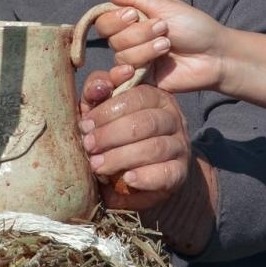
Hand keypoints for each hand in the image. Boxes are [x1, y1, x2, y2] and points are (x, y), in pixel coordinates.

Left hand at [78, 73, 216, 254]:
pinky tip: (127, 179)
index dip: (109, 110)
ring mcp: (180, 145)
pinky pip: (166, 173)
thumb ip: (96, 95)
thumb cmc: (116, 136)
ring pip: (155, 148)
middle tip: (89, 146)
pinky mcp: (180, 172)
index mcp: (156, 97)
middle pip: (146, 122)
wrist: (142, 175)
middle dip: (112, 134)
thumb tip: (99, 87)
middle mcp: (173, 118)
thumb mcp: (103, 113)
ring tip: (98, 166)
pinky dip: (145, 177)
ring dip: (122, 157)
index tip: (86, 125)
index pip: (138, 96)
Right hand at [99, 0, 225, 94]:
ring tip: (168, 45)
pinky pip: (125, 78)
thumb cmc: (195, 27)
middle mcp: (131, 41)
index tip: (134, 15)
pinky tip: (147, 65)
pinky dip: (132, 69)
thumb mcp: (165, 7)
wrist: (215, 55)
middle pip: (112, 39)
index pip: (104, 21)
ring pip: (121, 56)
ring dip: (146, 48)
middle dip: (138, 33)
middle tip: (164, 29)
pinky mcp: (143, 81)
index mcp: (134, 22)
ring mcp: (137, 62)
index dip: (115, 19)